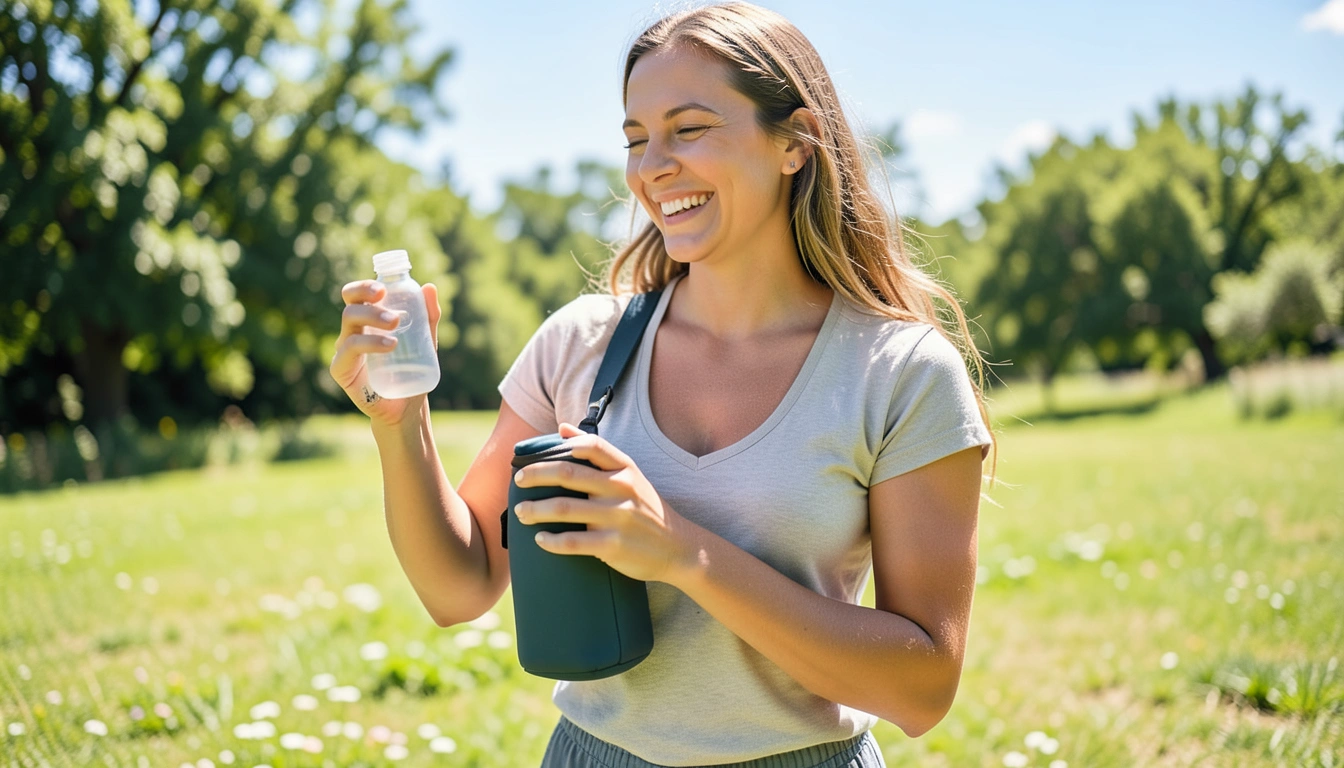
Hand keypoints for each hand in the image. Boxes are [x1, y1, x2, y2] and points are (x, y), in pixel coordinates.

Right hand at [330, 279, 440, 426]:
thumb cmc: (411, 371)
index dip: (363, 287)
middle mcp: (352, 332)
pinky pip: (348, 349)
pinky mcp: (341, 369)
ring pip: (349, 322)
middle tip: (395, 314)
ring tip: (396, 325)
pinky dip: (369, 343)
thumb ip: (428, 317)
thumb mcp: (425, 341)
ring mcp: (344, 350)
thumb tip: (430, 288)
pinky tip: (390, 345)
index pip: (356, 296)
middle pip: (351, 306)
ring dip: (372, 318)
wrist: (406, 407)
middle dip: (369, 301)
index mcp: (368, 321)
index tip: (383, 288)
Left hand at [512, 423, 697, 584]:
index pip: (591, 445)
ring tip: (520, 512)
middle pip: (568, 474)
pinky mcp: (614, 545)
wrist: (679, 548)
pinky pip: (573, 541)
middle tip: (518, 480)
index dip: (560, 445)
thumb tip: (561, 428)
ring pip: (564, 509)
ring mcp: (618, 518)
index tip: (537, 455)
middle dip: (536, 476)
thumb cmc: (645, 508)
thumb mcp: (629, 475)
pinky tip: (539, 540)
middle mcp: (621, 489)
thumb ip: (597, 452)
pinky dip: (551, 541)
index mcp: (625, 469)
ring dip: (535, 510)